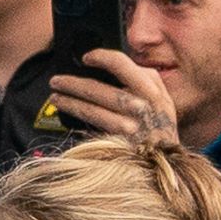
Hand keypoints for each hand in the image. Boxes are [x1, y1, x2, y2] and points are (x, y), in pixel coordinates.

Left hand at [48, 49, 179, 146]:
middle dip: (73, 84)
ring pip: (93, 110)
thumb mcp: (161, 99)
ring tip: (54, 97)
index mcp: (153, 92)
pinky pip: (93, 129)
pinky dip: (78, 119)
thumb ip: (144, 79)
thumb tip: (113, 64)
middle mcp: (143, 108)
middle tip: (55, 81)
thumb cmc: (159, 127)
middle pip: (101, 90)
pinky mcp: (120, 144)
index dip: (102, 57)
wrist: (166, 162)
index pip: (123, 66)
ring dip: (70, 102)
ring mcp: (131, 128)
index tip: (86, 57)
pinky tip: (66, 114)